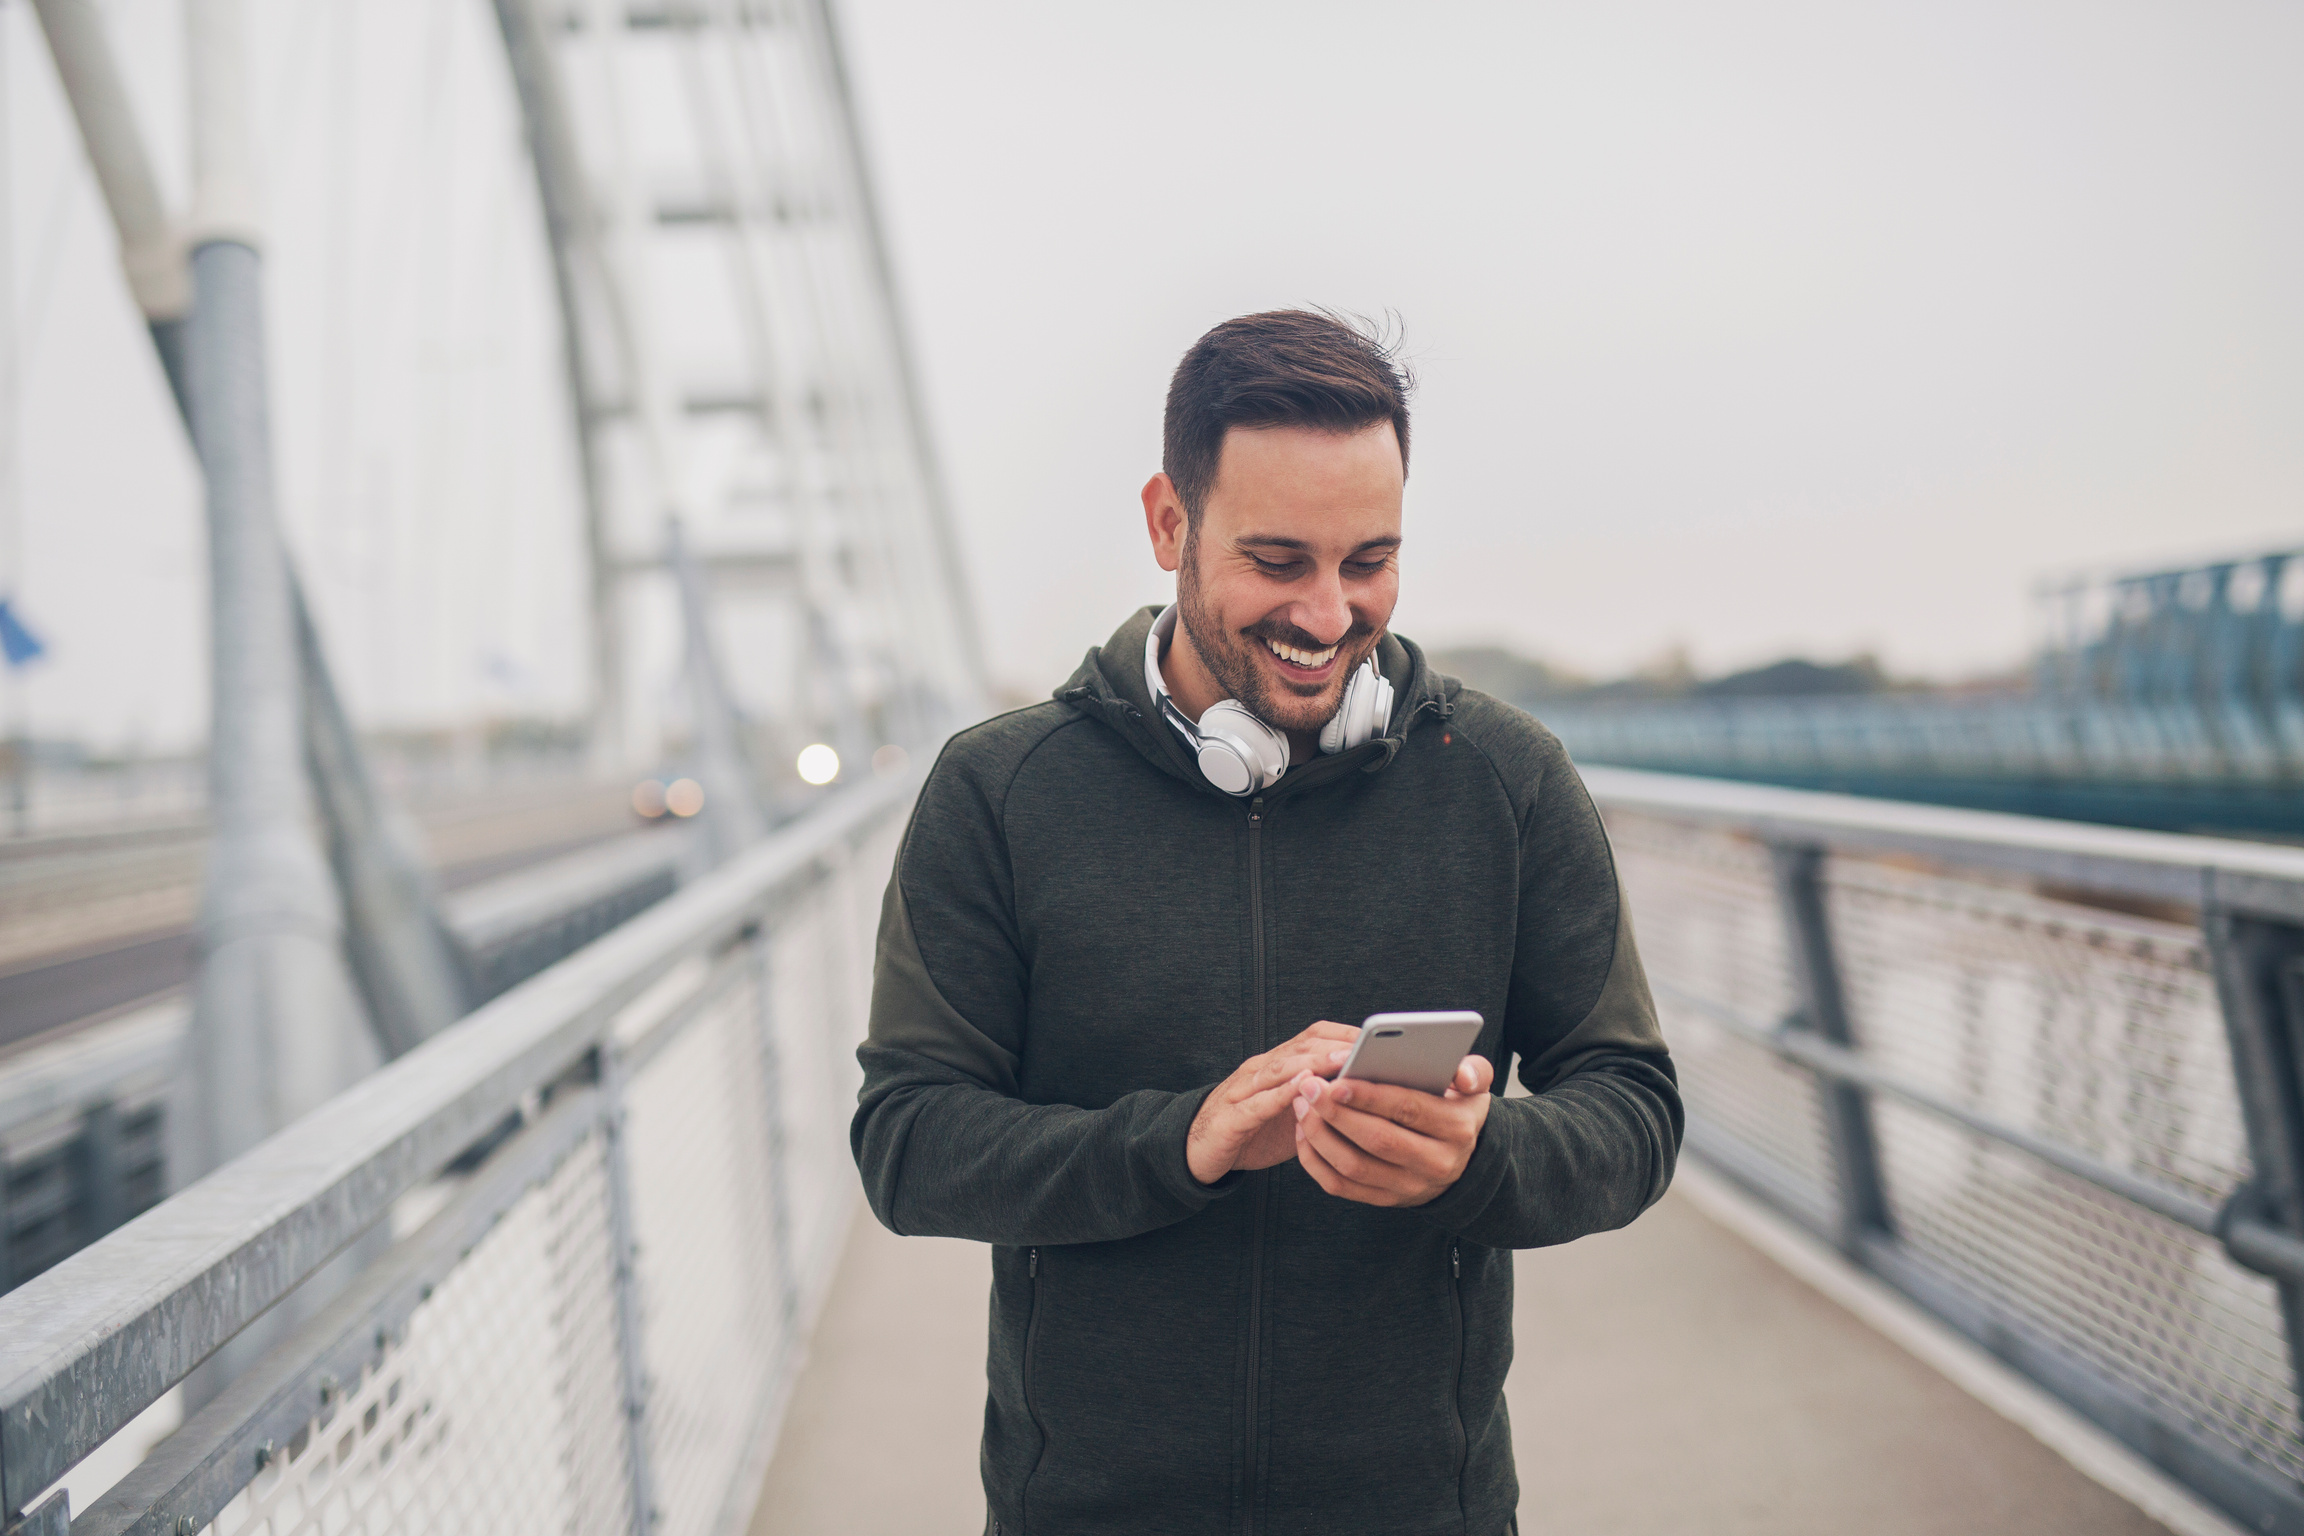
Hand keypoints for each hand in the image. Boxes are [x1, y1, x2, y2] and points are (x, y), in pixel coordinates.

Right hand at [1187, 1021, 1358, 1183]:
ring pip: (1280, 1069)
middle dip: (1335, 1045)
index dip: (1343, 1035)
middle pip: (1301, 1047)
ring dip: (1313, 1063)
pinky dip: (1280, 1096)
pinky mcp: (1230, 1119)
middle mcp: (1260, 1070)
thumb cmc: (1251, 1130)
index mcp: (1277, 1065)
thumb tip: (1364, 1092)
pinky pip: (1257, 1104)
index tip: (1375, 1039)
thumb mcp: (1291, 1112)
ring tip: (1342, 1061)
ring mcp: (1242, 1091)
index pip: (1313, 1037)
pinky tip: (1301, 1091)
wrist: (1195, 1150)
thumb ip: (1319, 1099)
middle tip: (1366, 1048)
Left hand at [1291, 1055, 1494, 1206]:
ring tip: (1301, 1104)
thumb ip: (1474, 1070)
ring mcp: (1409, 1187)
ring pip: (1354, 1166)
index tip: (1336, 1080)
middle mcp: (1436, 1163)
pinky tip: (1304, 1131)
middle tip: (1308, 1087)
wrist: (1463, 1160)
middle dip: (1336, 1113)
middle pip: (1377, 1140)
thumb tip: (1461, 1072)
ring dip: (1320, 1135)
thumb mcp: (1475, 1087)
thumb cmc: (1456, 1108)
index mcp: (1457, 1129)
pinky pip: (1341, 1187)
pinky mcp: (1386, 1199)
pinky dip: (1315, 1161)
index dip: (1370, 1096)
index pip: (1408, 1110)